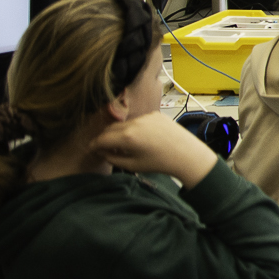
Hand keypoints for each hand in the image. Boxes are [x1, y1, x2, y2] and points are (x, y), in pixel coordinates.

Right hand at [90, 111, 217, 189]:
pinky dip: (134, 128)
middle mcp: (135, 123)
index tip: (91, 150)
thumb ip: (112, 157)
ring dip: (120, 133)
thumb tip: (101, 151)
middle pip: (110, 128)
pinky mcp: (155, 114)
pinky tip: (142, 139)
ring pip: (124, 124)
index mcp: (127, 137)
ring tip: (126, 146)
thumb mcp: (132, 165)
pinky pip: (138, 120)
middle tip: (105, 149)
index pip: (101, 139)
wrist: (186, 154)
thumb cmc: (160, 163)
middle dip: (105, 138)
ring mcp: (146, 116)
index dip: (94, 145)